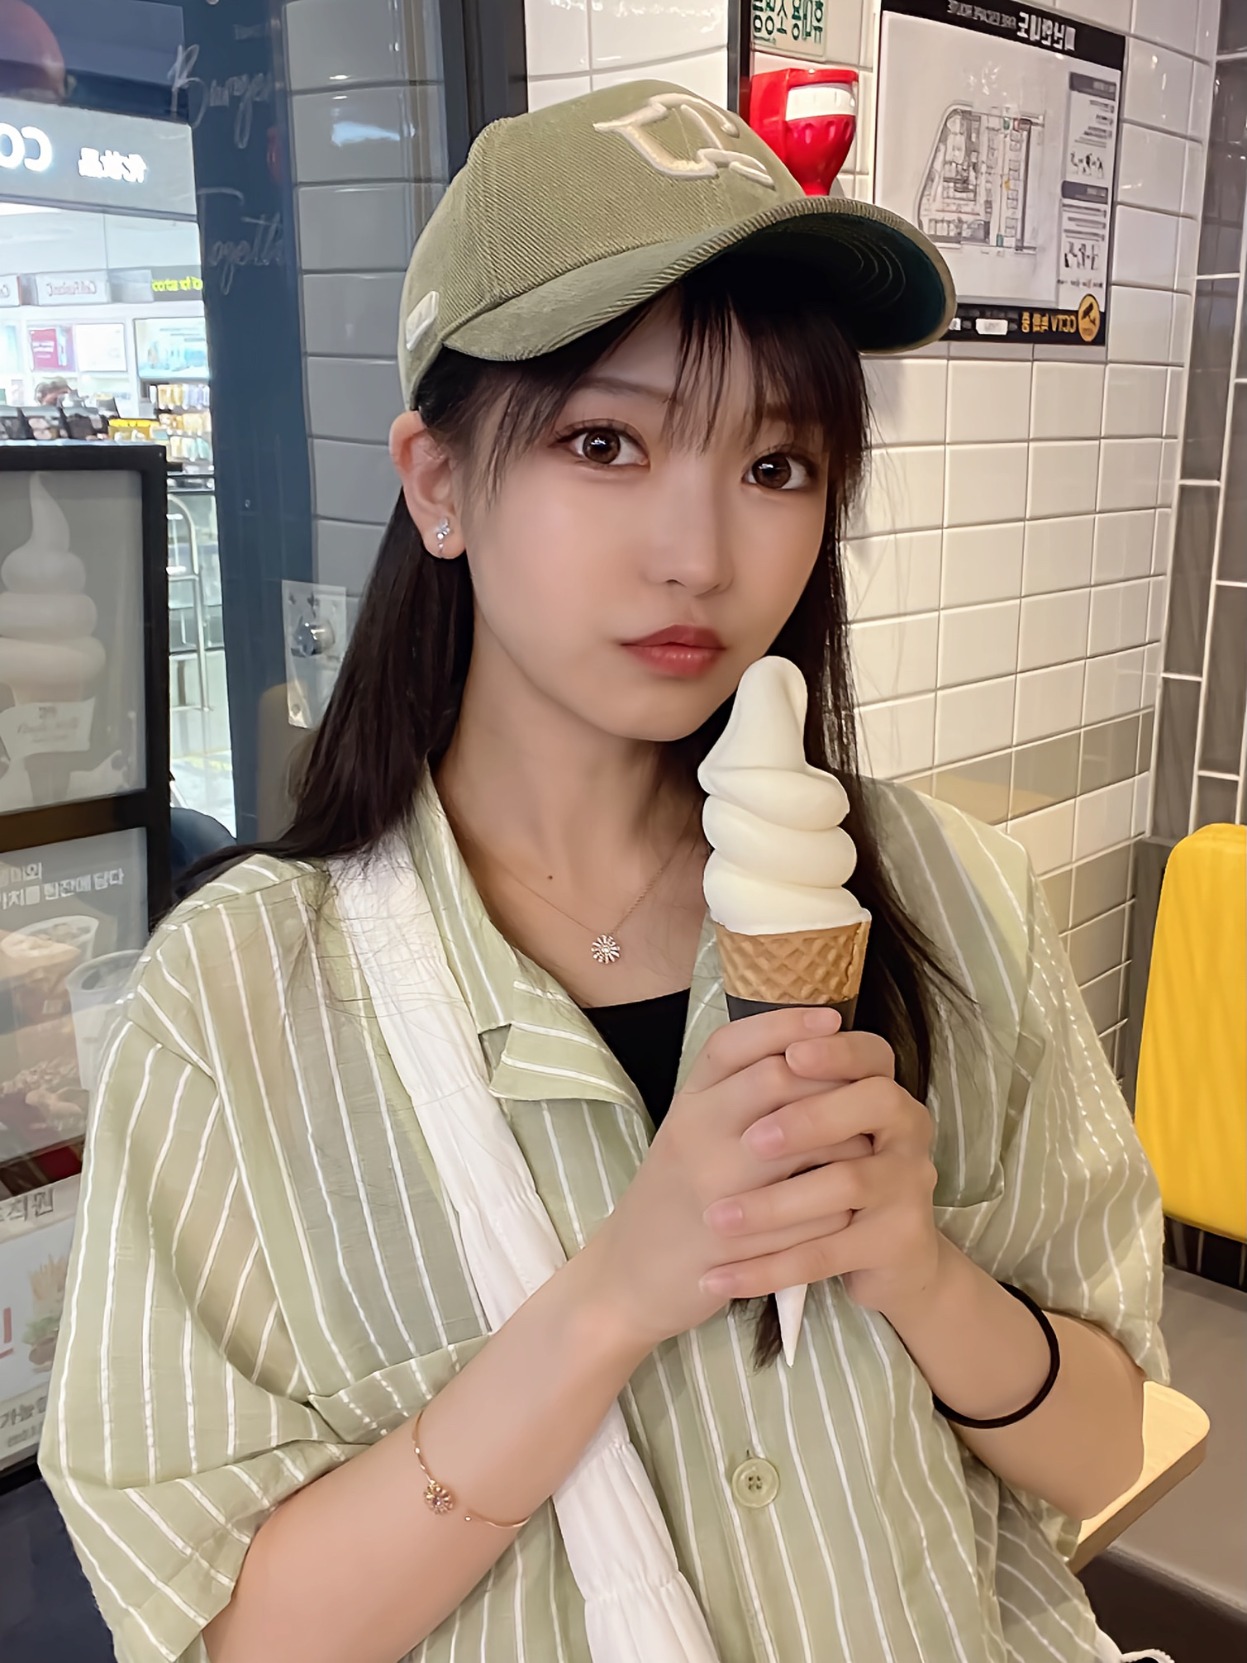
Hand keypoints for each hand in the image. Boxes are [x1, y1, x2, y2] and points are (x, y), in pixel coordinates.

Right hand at [582, 1008, 871, 1353]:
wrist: (631, 1273)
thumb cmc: (677, 1191)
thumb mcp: (692, 1128)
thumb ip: (736, 1090)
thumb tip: (810, 1045)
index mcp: (687, 1105)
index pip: (733, 1044)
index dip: (787, 1023)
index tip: (832, 1018)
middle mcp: (694, 1137)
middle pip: (775, 1081)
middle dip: (832, 1079)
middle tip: (870, 1085)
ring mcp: (714, 1191)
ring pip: (805, 1147)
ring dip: (850, 1140)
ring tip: (871, 1140)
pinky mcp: (737, 1246)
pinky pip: (812, 1216)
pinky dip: (843, 1204)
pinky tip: (854, 1201)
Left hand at [698, 1029, 941, 1325]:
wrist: (885, 1259)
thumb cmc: (831, 1176)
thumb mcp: (817, 1131)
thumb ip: (793, 1089)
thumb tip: (752, 1051)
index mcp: (884, 1090)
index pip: (871, 1053)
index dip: (835, 1051)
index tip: (789, 1056)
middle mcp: (908, 1130)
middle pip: (874, 1103)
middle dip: (810, 1117)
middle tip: (751, 1141)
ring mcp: (908, 1186)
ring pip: (846, 1184)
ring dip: (775, 1204)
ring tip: (718, 1220)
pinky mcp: (897, 1242)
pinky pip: (828, 1254)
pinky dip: (769, 1268)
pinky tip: (719, 1278)